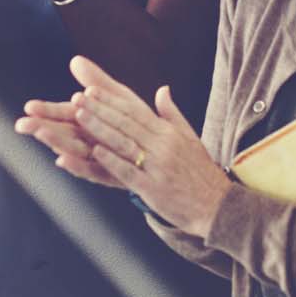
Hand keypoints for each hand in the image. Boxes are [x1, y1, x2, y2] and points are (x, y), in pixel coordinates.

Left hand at [18, 56, 230, 236]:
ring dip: (99, 128)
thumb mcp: (190, 139)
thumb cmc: (201, 173)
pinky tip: (95, 150)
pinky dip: (111, 160)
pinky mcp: (153, 188)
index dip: (111, 100)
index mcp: (169, 134)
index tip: (91, 89)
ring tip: (78, 116)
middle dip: (99, 109)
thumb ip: (172, 114)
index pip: (135, 112)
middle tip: (77, 98)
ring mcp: (157, 167)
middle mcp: (163, 147)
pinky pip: (129, 172)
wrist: (218, 206)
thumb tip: (162, 89)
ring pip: (124, 143)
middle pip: (126, 123)